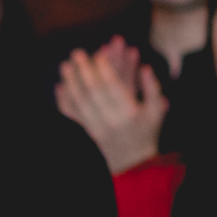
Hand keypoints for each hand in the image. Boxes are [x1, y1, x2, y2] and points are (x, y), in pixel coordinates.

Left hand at [56, 39, 166, 173]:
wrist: (133, 163)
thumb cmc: (146, 132)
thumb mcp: (156, 111)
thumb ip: (152, 88)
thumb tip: (146, 67)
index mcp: (129, 112)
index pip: (114, 87)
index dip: (105, 69)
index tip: (98, 54)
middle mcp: (111, 120)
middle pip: (93, 92)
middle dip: (84, 71)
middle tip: (77, 53)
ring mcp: (96, 128)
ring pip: (80, 102)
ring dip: (71, 82)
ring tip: (65, 66)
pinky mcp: (86, 133)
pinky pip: (72, 117)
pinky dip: (64, 101)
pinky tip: (60, 87)